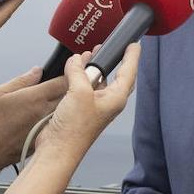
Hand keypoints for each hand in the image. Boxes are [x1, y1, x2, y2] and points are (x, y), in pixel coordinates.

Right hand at [0, 67, 68, 169]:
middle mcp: (45, 113)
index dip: (71, 72)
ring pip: (63, 110)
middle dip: (70, 87)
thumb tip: (38, 71)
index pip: (63, 81)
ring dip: (64, 102)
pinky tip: (43, 117)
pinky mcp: (44, 138)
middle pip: (68, 96)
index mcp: (35, 98)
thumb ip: (21, 80)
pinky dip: (55, 117)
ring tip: (49, 100)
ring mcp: (46, 127)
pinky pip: (54, 123)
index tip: (74, 66)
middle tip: (65, 81)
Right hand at [33, 45, 138, 160]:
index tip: (135, 44)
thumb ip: (79, 72)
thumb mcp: (79, 92)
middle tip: (110, 46)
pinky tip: (73, 70)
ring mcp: (94, 106)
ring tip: (87, 54)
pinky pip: (83, 88)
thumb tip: (76, 60)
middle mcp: (107, 102)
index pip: (129, 72)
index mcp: (115, 98)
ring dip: (91, 68)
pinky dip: (79, 77)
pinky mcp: (80, 108)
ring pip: (97, 81)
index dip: (132, 56)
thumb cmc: (74, 129)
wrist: (58, 149)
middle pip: (115, 76)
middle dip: (112, 60)